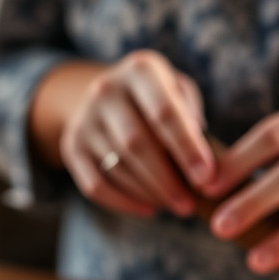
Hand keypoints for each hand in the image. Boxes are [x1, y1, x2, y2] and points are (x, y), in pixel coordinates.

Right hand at [57, 51, 214, 217]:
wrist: (108, 95)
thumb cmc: (159, 98)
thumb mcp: (180, 91)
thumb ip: (193, 118)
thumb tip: (203, 160)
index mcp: (140, 70)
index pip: (164, 113)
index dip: (187, 148)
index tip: (206, 178)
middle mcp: (106, 89)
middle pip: (137, 143)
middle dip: (167, 180)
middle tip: (190, 206)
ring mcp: (85, 118)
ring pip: (117, 167)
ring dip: (149, 193)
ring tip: (176, 205)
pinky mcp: (72, 146)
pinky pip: (95, 185)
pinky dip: (124, 202)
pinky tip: (149, 209)